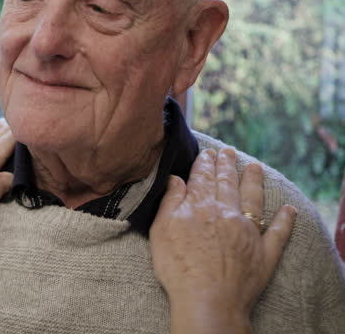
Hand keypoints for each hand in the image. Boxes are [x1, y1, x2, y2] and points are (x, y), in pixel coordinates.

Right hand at [150, 148, 296, 332]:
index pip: (202, 178)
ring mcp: (248, 232)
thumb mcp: (162, 230)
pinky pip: (279, 232)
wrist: (207, 298)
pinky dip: (285, 219)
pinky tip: (289, 210)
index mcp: (200, 207)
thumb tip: (175, 178)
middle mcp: (227, 213)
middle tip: (228, 152)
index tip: (207, 153)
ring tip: (255, 167)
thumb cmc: (178, 267)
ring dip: (254, 181)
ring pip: (253, 199)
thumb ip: (170, 202)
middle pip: (227, 183)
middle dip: (226, 166)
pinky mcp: (264, 252)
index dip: (204, 164)